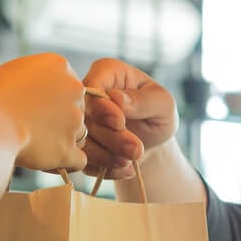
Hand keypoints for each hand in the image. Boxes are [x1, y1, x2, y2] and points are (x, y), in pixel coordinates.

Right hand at [0, 53, 85, 172]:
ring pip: (78, 133)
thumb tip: (18, 90)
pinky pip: (78, 160)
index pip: (64, 83)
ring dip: (62, 140)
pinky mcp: (70, 148)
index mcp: (58, 65)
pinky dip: (66, 162)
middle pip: (74, 107)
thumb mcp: (4, 73)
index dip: (49, 98)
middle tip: (33, 127)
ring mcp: (75, 120)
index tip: (32, 107)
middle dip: (59, 118)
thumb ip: (23, 80)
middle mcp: (74, 90)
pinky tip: (48, 161)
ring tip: (36, 145)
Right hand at [81, 59, 178, 179]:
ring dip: (106, 156)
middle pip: (84, 117)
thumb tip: (116, 98)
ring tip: (131, 161)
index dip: (101, 106)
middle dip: (110, 137)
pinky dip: (103, 168)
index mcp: (107, 72)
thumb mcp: (162, 103)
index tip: (120, 122)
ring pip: (80, 141)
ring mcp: (80, 121)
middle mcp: (87, 94)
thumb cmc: (159, 113)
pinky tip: (124, 168)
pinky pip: (82, 160)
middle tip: (135, 150)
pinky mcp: (78, 145)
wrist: (153, 142)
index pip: (91, 85)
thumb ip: (143, 100)